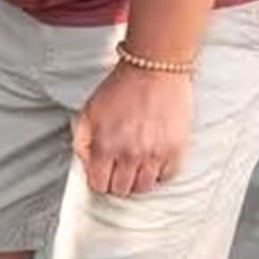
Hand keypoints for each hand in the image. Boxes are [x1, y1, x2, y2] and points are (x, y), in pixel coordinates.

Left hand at [71, 65, 192, 196]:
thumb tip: (86, 165)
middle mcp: (129, 154)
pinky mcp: (176, 149)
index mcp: (105, 146)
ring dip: (138, 179)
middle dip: (118, 181)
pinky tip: (154, 159)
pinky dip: (159, 172)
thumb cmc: (121, 88)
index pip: (99, 185)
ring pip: (144, 187)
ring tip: (137, 164)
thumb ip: (83, 142)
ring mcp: (154, 154)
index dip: (99, 180)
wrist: (153, 69)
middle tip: (120, 168)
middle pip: (121, 189)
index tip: (103, 174)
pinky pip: (167, 176)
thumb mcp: (88, 112)